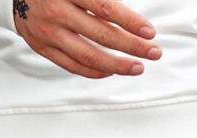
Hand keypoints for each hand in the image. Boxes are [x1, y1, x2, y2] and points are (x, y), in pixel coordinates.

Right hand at [11, 0, 162, 78]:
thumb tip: (125, 10)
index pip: (106, 8)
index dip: (130, 21)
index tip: (150, 32)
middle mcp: (56, 12)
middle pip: (102, 35)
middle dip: (132, 46)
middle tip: (154, 52)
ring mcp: (48, 33)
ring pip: (88, 56)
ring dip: (117, 65)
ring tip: (137, 67)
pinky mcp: (42, 48)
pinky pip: (72, 66)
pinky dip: (94, 71)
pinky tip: (111, 71)